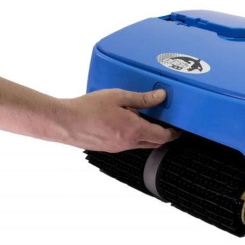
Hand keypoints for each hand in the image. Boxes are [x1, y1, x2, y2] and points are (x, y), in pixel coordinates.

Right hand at [61, 88, 180, 151]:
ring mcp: (118, 147)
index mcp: (134, 130)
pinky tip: (128, 123)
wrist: (64, 122)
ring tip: (147, 120)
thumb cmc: (88, 108)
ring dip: (149, 135)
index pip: (163, 136)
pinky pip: (129, 144)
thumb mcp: (118, 96)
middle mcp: (128, 142)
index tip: (180, 128)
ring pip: (142, 144)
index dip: (174, 132)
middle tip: (169, 125)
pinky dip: (135, 136)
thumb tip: (161, 97)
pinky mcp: (109, 148)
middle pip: (155, 142)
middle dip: (165, 135)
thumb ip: (142, 98)